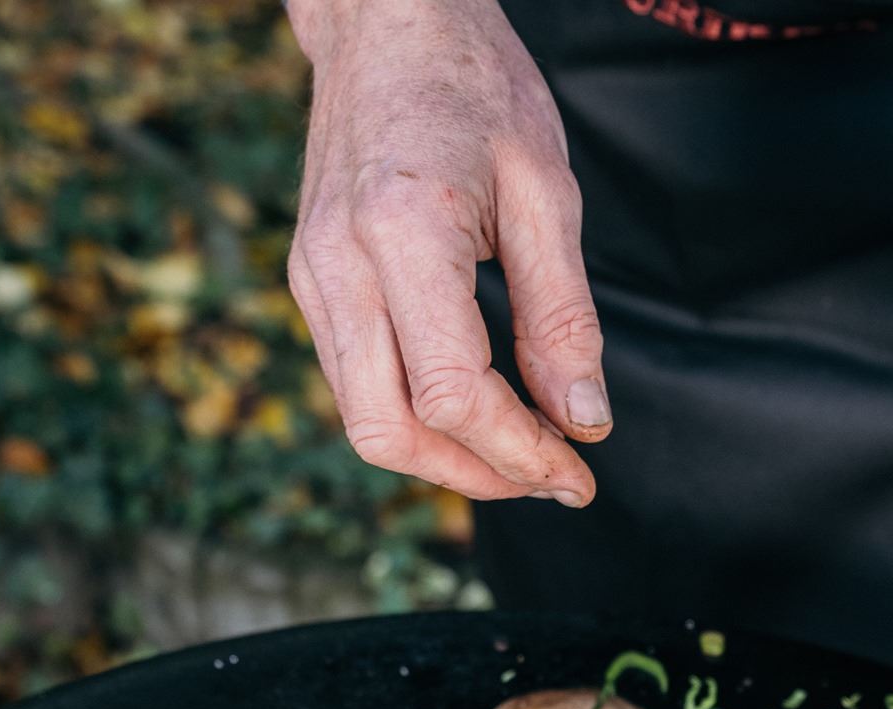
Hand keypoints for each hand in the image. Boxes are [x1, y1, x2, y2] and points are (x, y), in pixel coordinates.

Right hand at [286, 0, 606, 505]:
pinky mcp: (309, 282)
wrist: (386, 24)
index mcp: (403, 232)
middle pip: (389, 431)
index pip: (451, 392)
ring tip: (521, 456)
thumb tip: (583, 422)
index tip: (578, 472)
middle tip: (553, 479)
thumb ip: (563, 316)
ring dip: (444, 460)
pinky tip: (477, 413)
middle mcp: (338, 264)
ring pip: (364, 421)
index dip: (519, 451)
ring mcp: (312, 277)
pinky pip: (355, 385)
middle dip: (479, 476)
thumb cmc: (474, 89)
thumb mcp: (546, 193)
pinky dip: (416, 420)